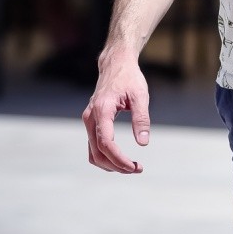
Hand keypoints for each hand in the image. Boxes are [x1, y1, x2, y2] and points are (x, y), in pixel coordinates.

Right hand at [82, 50, 149, 173]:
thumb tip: (143, 143)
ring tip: (131, 166)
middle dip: (116, 165)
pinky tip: (120, 159)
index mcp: (102, 110)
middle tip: (137, 169)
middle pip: (98, 152)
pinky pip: (93, 147)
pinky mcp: (91, 123)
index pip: (106, 143)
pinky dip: (105, 157)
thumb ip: (141, 119)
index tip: (134, 166)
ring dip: (110, 164)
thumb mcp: (140, 95)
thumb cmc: (129, 78)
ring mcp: (88, 121)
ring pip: (93, 153)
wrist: (115, 65)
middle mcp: (91, 117)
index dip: (118, 159)